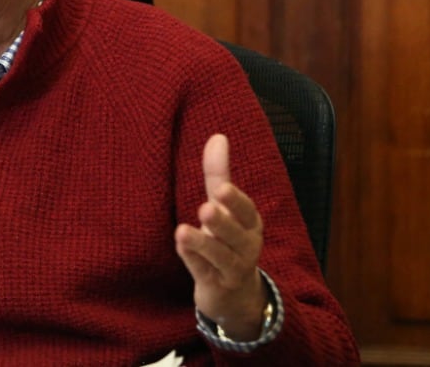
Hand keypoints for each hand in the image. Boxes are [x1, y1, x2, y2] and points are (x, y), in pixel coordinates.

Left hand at [174, 133, 267, 340]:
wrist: (234, 292)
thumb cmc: (228, 240)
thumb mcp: (225, 207)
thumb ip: (219, 174)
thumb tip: (218, 136)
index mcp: (250, 224)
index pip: (247, 211)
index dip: (236, 201)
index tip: (221, 189)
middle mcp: (247, 247)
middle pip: (237, 235)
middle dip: (223, 222)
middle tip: (206, 208)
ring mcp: (232, 269)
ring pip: (220, 256)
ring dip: (203, 243)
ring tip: (182, 230)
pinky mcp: (215, 285)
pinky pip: (204, 272)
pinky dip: (192, 259)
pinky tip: (179, 246)